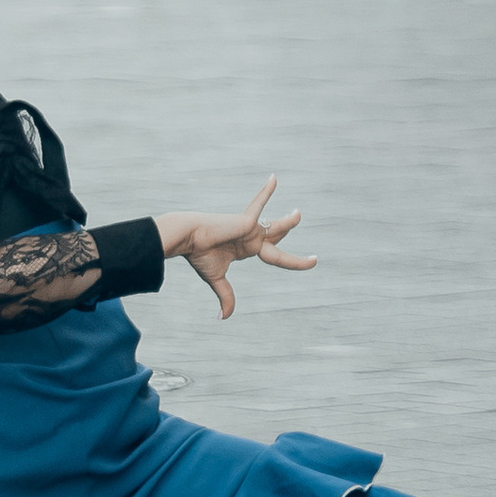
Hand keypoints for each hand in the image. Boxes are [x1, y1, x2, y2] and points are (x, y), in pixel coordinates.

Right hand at [158, 179, 314, 321]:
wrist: (186, 239)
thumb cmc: (198, 255)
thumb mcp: (217, 279)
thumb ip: (226, 296)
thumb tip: (223, 318)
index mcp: (246, 248)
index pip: (273, 253)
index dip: (292, 260)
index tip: (309, 261)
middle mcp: (250, 237)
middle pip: (276, 236)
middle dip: (287, 229)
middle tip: (299, 221)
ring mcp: (249, 228)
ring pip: (275, 226)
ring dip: (288, 221)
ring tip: (298, 214)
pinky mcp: (245, 220)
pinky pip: (258, 204)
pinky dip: (266, 192)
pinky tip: (274, 178)